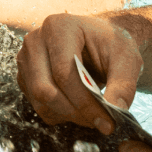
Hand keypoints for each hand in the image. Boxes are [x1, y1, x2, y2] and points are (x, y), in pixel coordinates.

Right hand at [17, 12, 143, 133]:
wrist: (100, 39)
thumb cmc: (111, 44)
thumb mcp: (126, 59)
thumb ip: (123, 84)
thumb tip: (116, 110)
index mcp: (59, 27)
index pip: (63, 72)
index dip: (84, 103)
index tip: (107, 123)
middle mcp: (35, 40)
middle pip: (45, 89)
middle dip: (74, 112)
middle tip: (100, 123)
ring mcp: (26, 58)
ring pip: (40, 100)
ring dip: (68, 115)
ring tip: (92, 115)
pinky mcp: (25, 75)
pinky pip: (38, 105)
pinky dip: (60, 114)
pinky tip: (78, 106)